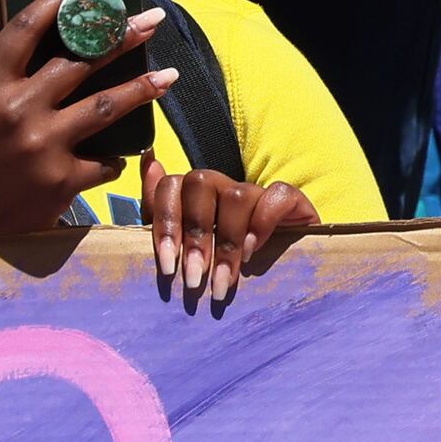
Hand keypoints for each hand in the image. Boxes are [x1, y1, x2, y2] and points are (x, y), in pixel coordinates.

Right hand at [0, 0, 169, 238]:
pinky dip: (116, 156)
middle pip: (80, 61)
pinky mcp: (62, 181)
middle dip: (122, 35)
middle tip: (153, 19)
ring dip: (142, 88)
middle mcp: (17, 110)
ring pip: (105, 107)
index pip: (28, 27)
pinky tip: (126, 151)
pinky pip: (104, 161)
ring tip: (171, 75)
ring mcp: (43, 147)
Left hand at [143, 165, 316, 307]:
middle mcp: (223, 186)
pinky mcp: (291, 201)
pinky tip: (253, 252)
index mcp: (193, 195)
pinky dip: (262, 223)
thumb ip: (160, 210)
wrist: (281, 278)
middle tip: (194, 280)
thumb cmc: (224, 264)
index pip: (171, 186)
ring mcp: (256, 192)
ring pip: (236, 194)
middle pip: (200, 184)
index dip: (166, 223)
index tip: (168, 268)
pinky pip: (277, 195)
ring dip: (227, 242)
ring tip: (224, 280)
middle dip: (196, 237)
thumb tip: (150, 161)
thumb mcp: (185, 247)